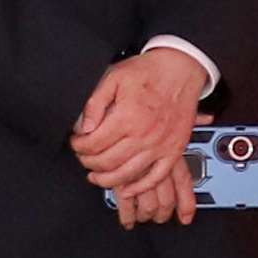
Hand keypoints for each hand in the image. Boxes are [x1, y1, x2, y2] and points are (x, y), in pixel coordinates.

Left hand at [70, 46, 205, 210]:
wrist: (181, 68)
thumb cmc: (148, 72)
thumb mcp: (114, 78)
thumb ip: (95, 104)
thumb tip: (83, 127)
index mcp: (127, 118)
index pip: (94, 144)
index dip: (79, 147)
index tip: (76, 143)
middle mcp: (143, 136)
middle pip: (107, 162)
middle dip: (89, 163)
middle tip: (83, 158)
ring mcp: (160, 146)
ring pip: (128, 174)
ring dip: (107, 180)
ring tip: (96, 176)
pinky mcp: (173, 150)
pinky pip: (156, 177)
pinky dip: (140, 187)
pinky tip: (127, 189)